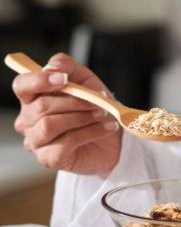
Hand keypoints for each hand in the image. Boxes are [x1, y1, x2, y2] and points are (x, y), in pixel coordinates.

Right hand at [12, 53, 121, 177]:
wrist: (112, 138)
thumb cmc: (94, 107)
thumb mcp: (85, 81)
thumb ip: (67, 67)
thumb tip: (52, 67)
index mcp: (32, 98)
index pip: (22, 85)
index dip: (40, 80)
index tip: (64, 79)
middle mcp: (28, 120)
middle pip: (42, 106)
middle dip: (75, 101)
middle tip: (99, 101)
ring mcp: (36, 141)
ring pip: (50, 125)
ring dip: (82, 117)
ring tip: (103, 114)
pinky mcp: (48, 159)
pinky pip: (66, 143)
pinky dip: (91, 132)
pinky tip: (106, 128)